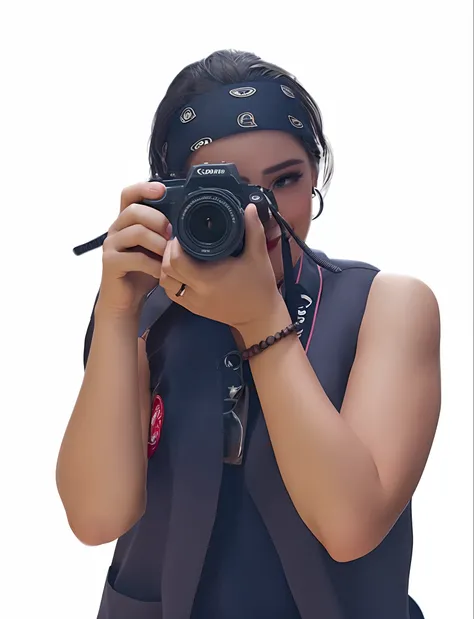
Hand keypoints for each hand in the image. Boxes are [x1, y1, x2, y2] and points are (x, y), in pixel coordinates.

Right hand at [98, 182, 170, 315]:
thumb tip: (188, 220)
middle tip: (172, 235)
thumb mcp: (157, 248)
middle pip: (134, 211)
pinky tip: (162, 272)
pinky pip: (135, 257)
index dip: (144, 188)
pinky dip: (153, 265)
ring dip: (158, 243)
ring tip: (168, 256)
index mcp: (126, 221)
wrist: (125, 300)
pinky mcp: (110, 262)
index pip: (129, 194)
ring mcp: (111, 245)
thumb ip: (164, 233)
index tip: (163, 190)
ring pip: (136, 232)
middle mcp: (116, 229)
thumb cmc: (143, 272)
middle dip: (158, 220)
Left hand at [159, 204, 284, 329]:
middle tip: (178, 240)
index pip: (176, 260)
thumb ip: (253, 230)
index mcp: (207, 279)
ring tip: (178, 253)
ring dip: (167, 266)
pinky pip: (171, 292)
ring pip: (164, 282)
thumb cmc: (260, 287)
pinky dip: (171, 279)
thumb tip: (249, 207)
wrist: (260, 318)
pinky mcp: (192, 309)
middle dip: (168, 252)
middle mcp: (195, 293)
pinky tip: (181, 268)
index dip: (174, 244)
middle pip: (165, 270)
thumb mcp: (258, 256)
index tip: (182, 233)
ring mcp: (192, 303)